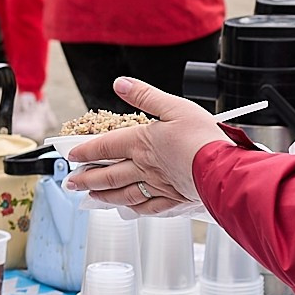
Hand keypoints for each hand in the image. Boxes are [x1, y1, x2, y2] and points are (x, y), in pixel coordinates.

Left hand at [62, 81, 230, 213]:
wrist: (223, 170)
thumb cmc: (203, 139)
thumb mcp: (174, 107)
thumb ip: (146, 95)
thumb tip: (121, 84)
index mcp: (141, 144)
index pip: (105, 146)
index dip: (85, 150)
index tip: (72, 155)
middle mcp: (144, 168)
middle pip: (108, 175)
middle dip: (86, 179)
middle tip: (71, 183)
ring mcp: (157, 187)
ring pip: (122, 194)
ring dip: (103, 196)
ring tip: (90, 198)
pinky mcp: (173, 201)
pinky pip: (147, 208)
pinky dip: (133, 209)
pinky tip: (127, 211)